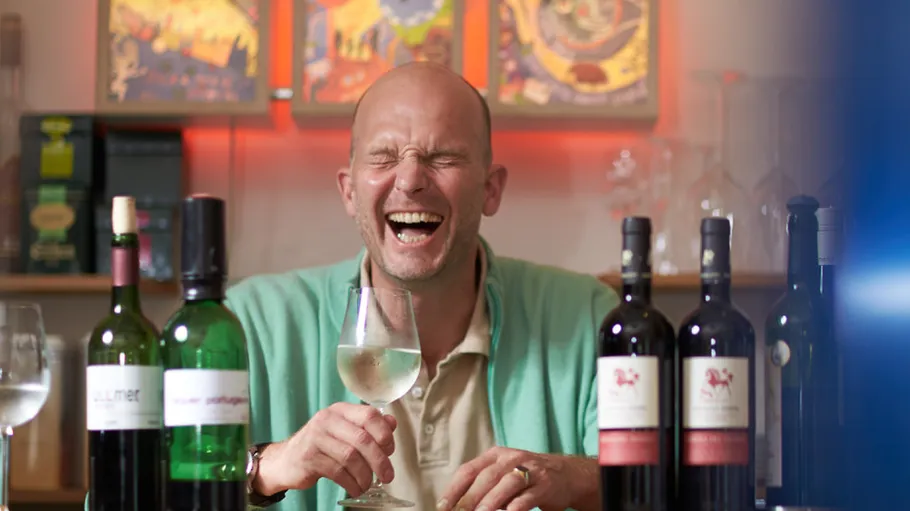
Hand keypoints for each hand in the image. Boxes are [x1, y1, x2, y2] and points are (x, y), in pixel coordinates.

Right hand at [253, 402, 397, 497]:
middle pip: (362, 439)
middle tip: (387, 475)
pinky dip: (351, 483)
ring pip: (351, 457)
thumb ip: (368, 427)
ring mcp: (316, 438)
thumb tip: (392, 424)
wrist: (285, 460)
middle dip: (379, 460)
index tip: (390, 450)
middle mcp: (327, 419)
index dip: (384, 433)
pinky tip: (355, 488)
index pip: (370, 415)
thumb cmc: (320, 446)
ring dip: (365, 475)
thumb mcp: (344, 432)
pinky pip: (337, 472)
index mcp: (340, 410)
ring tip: (367, 484)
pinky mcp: (308, 458)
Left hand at [437, 447, 598, 510]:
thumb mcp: (504, 472)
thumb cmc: (527, 476)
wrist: (567, 474)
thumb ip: (483, 484)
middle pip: (486, 477)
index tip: (443, 506)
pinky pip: (527, 497)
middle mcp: (511, 458)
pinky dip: (516, 507)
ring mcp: (529, 470)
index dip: (454, 489)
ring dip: (491, 501)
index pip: (469, 470)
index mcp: (495, 455)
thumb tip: (458, 504)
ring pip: (506, 484)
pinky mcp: (545, 485)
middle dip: (470, 498)